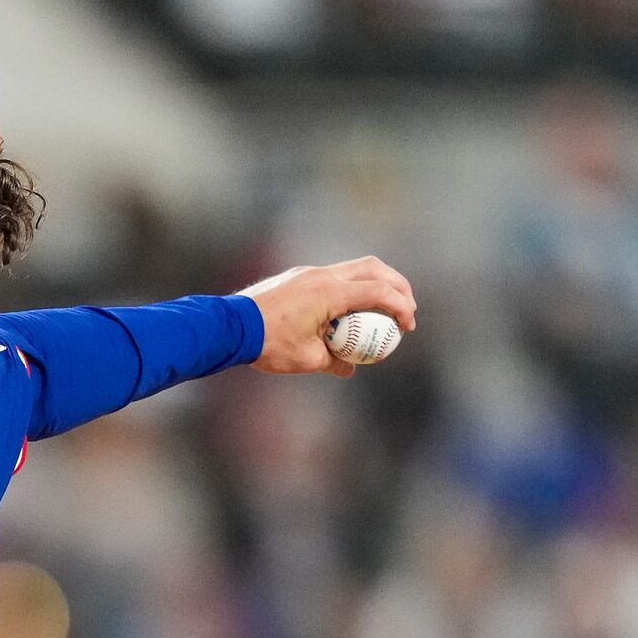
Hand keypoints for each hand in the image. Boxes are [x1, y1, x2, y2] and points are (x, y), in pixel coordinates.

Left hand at [242, 257, 416, 378]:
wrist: (230, 327)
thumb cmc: (268, 344)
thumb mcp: (307, 360)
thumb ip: (335, 362)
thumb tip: (350, 368)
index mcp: (330, 292)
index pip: (378, 292)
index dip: (400, 307)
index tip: (408, 327)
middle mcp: (322, 275)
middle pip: (374, 268)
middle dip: (397, 286)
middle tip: (406, 308)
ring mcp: (308, 272)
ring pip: (353, 268)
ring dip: (374, 283)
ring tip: (382, 308)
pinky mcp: (297, 276)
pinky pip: (333, 276)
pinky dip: (350, 288)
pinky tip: (348, 310)